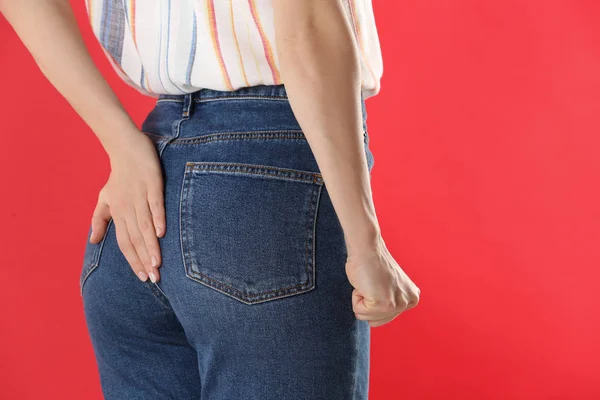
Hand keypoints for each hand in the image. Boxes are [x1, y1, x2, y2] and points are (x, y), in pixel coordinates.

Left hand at [88, 129, 165, 282]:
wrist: (125, 147)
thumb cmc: (118, 176)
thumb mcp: (104, 199)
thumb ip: (99, 220)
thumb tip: (93, 241)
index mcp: (117, 213)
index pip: (124, 242)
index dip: (132, 260)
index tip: (142, 277)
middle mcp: (127, 207)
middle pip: (134, 238)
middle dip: (143, 260)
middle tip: (154, 278)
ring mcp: (140, 196)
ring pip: (144, 226)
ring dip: (150, 246)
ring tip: (158, 264)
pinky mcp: (152, 184)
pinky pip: (155, 204)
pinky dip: (157, 218)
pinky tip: (161, 233)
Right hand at [346, 235, 420, 326]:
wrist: (366, 247)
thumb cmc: (370, 262)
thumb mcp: (388, 286)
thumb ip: (389, 299)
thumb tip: (378, 317)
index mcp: (412, 298)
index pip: (384, 318)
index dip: (373, 300)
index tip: (376, 282)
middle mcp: (409, 302)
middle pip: (376, 321)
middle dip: (367, 303)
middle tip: (371, 282)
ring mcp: (398, 304)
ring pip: (366, 317)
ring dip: (361, 300)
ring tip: (368, 282)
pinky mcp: (385, 304)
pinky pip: (359, 311)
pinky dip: (356, 297)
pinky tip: (364, 282)